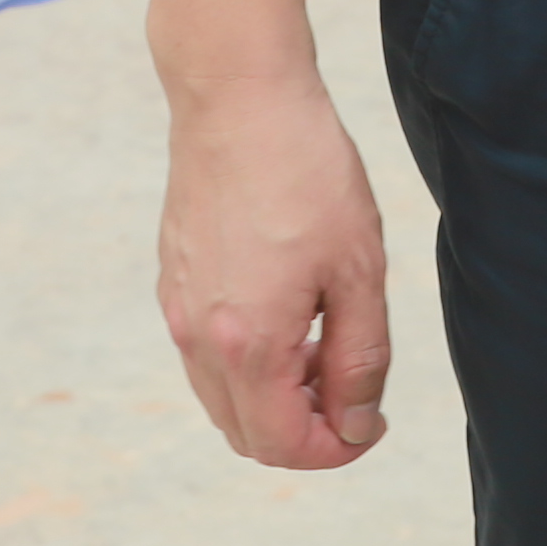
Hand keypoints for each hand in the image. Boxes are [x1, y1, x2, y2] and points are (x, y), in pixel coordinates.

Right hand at [153, 65, 394, 469]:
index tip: (373, 421)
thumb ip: (360, 358)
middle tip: (353, 384)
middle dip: (306, 429)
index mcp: (247, 345)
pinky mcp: (173, 280)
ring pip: (223, 398)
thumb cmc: (307, 172)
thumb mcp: (358, 268)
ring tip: (323, 340)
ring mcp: (178, 310)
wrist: (238, 96)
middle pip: (248, 434)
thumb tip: (357, 423)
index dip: (338, 450)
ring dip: (275, 396)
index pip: (285, 445)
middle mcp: (199, 339)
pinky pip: (206, 354)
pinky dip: (247, 361)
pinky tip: (289, 308)